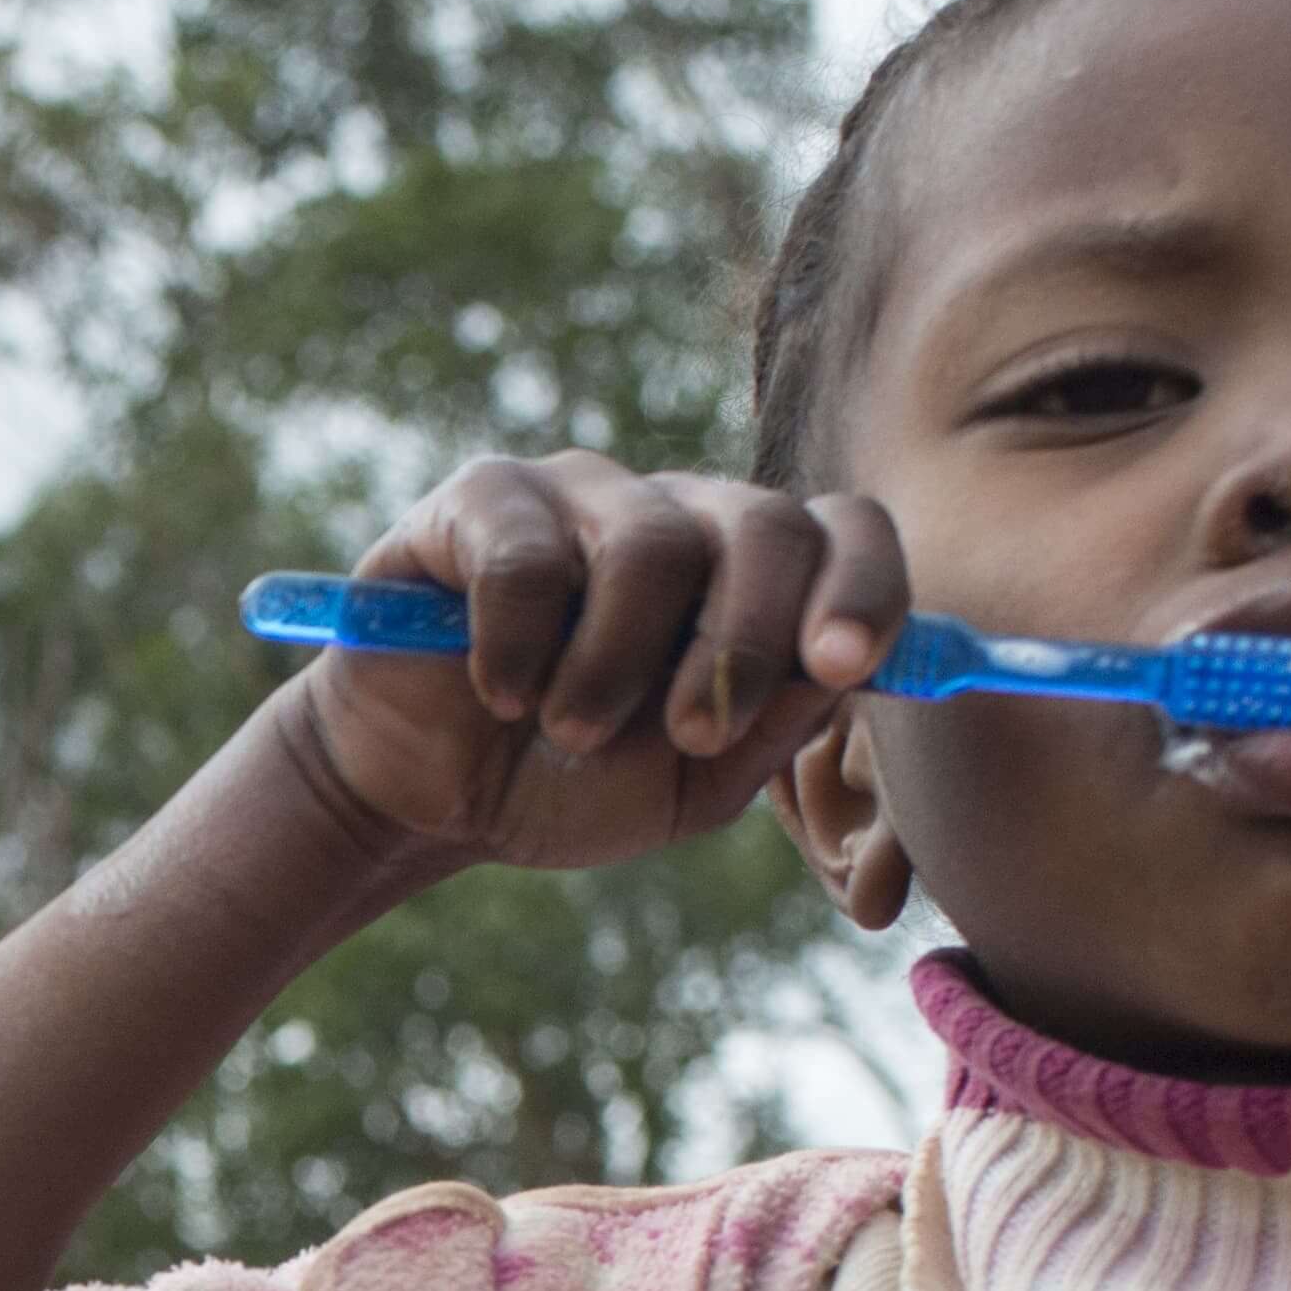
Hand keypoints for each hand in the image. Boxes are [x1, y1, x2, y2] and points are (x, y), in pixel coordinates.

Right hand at [277, 452, 902, 877]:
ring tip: (567, 730)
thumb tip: (840, 665)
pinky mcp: (483, 499)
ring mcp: (582, 494)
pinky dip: (518, 645)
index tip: (841, 666)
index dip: (863, 587)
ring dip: (615, 667)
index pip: (845, 531)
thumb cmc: (568, 783)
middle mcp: (679, 513)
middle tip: (693, 735)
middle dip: (741, 643)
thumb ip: (776, 725)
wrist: (427, 796)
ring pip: (649, 545)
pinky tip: (498, 694)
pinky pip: (528, 556)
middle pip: (763, 524)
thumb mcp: (695, 786)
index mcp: (750, 575)